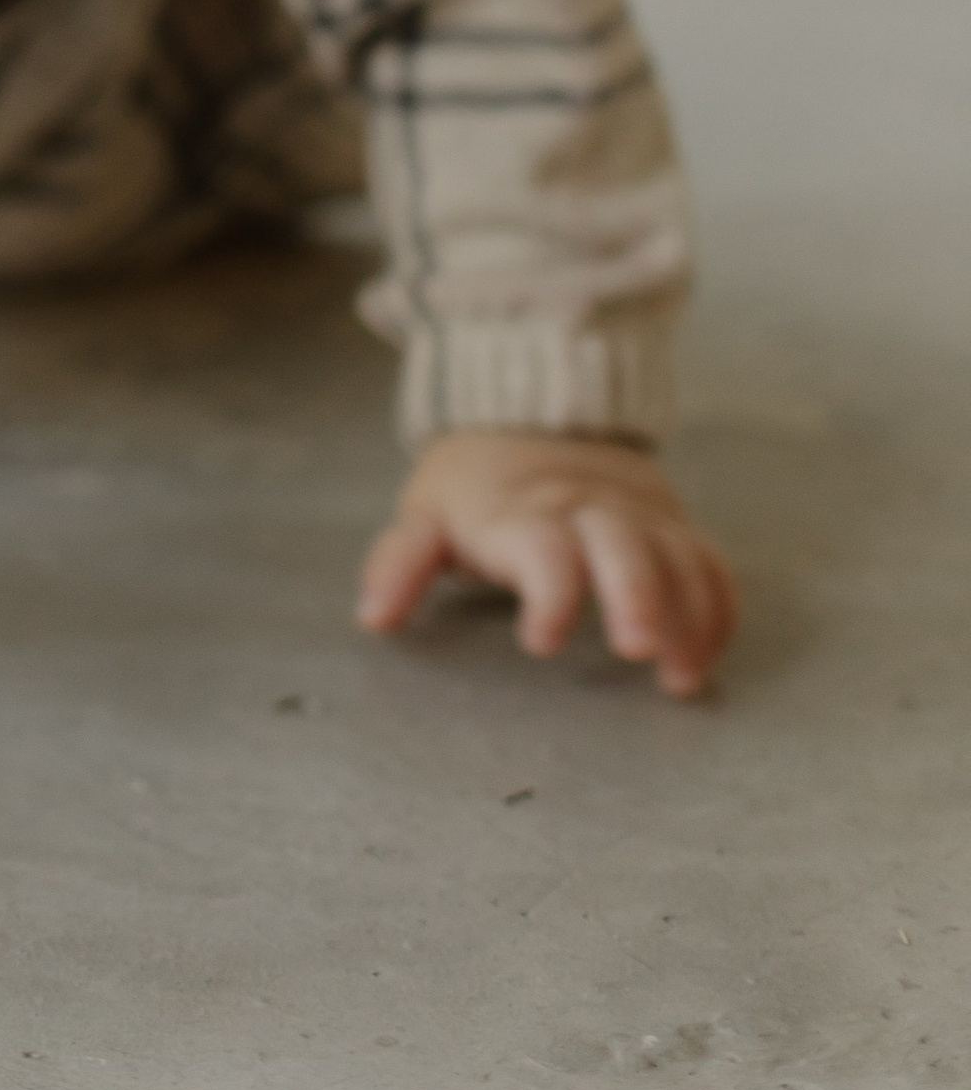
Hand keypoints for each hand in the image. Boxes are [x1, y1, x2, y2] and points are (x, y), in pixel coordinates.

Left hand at [358, 428, 736, 699]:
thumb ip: (400, 564)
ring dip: (688, 615)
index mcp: (522, 513)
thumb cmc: (475, 487)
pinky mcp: (671, 525)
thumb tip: (374, 617)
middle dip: (638, 594)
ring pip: (679, 556)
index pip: (543, 546)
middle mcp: (587, 510)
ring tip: (678, 678)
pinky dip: (716, 610)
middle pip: (624, 544)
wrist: (530, 411)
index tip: (539, 641)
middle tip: (637, 649)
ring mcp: (637, 516)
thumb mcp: (426, 516)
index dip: (548, 591)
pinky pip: (710, 564)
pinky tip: (701, 657)